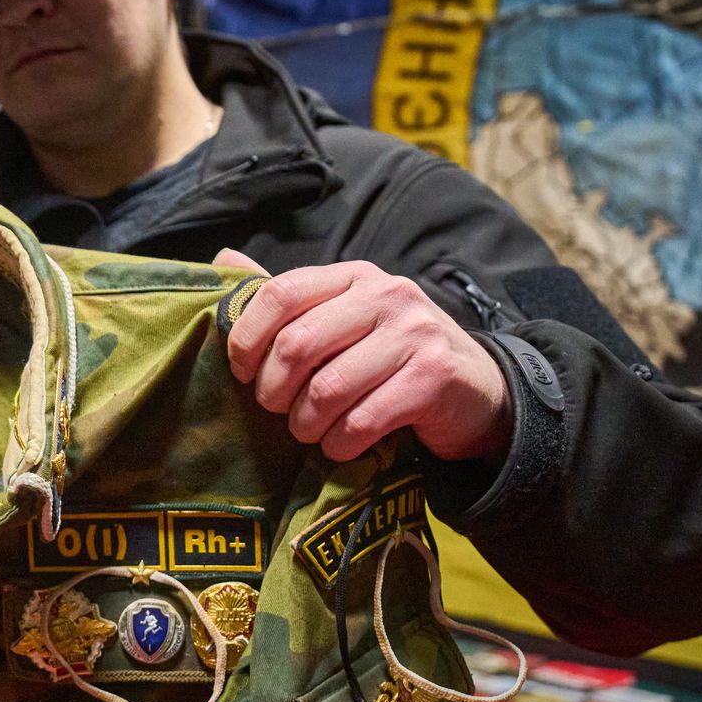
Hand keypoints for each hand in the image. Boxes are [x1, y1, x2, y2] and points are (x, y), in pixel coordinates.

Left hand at [215, 249, 511, 462]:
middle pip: (297, 345)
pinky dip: (339, 444)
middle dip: (273, 390)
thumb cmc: (392, 358)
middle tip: (276, 410)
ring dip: (305, 424)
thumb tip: (225, 256)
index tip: (242, 372)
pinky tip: (340, 445)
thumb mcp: (346, 318)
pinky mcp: (433, 378)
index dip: (247, 337)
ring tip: (309, 432)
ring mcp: (414, 334)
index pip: (281, 293)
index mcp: (355, 277)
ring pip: (327, 389)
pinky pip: (362, 421)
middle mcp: (386, 295)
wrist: (475, 391)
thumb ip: (290, 299)